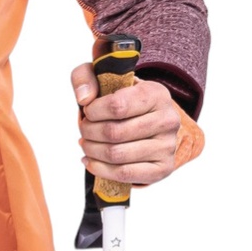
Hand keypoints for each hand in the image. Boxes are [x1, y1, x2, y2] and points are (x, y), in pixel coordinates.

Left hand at [71, 64, 179, 185]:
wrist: (146, 117)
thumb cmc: (122, 97)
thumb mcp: (102, 76)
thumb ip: (85, 77)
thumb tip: (83, 99)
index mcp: (156, 93)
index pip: (117, 106)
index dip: (94, 111)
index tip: (88, 111)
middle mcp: (168, 120)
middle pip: (114, 133)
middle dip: (89, 132)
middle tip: (83, 129)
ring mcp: (167, 146)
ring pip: (117, 155)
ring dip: (92, 150)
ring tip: (86, 143)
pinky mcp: (163, 168)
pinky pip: (126, 174)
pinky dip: (101, 170)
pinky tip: (90, 160)